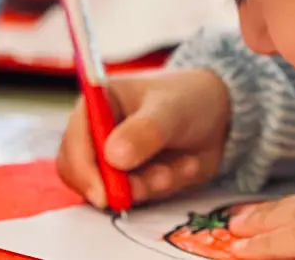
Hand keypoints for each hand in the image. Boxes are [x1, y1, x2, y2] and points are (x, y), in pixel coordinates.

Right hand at [56, 69, 230, 208]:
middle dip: (119, 185)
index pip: (74, 142)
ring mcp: (114, 159)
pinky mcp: (133, 178)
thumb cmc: (189, 98)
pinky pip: (138, 197)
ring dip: (150, 185)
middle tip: (159, 180)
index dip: (83, 170)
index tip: (104, 195)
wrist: (221, 116)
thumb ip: (144, 131)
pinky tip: (186, 166)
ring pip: (113, 189)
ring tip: (183, 165)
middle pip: (83, 173)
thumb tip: (113, 157)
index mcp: (98, 104)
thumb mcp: (171, 109)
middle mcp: (99, 132)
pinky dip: (164, 188)